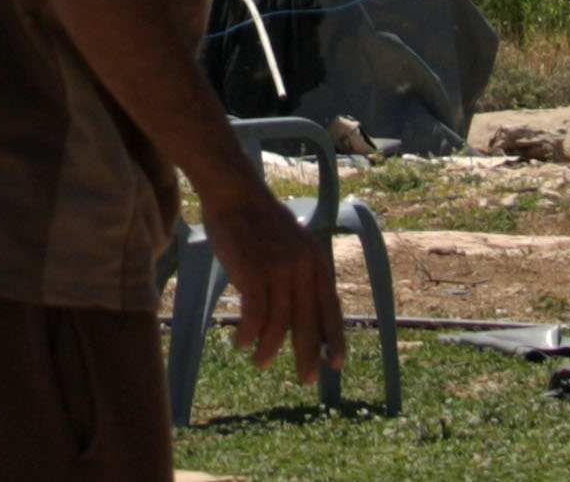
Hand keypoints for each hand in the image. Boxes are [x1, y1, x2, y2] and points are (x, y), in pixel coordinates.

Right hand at [198, 184, 345, 381]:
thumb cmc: (256, 219)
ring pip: (280, 324)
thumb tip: (297, 310)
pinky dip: (249, 334)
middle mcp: (303, 267)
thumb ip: (297, 272)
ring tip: (260, 362)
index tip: (336, 364)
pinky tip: (241, 342)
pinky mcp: (254, 272)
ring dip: (270, 349)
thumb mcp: (289, 243)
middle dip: (308, 355)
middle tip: (307, 378)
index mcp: (315, 260)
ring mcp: (279, 269)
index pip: (331, 308)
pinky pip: (255, 316)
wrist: (234, 191)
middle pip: (309, 322)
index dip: (335, 338)